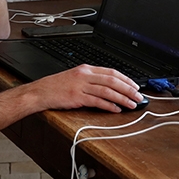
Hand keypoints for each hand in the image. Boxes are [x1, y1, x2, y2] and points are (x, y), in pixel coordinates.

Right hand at [29, 64, 143, 112]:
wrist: (39, 92)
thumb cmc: (55, 87)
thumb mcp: (74, 78)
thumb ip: (90, 80)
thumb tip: (109, 87)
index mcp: (85, 69)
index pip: (111, 72)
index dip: (126, 79)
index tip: (135, 86)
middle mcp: (84, 75)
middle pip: (113, 81)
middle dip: (129, 89)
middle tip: (139, 96)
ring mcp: (80, 86)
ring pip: (108, 91)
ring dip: (123, 98)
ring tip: (132, 104)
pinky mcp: (77, 97)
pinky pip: (97, 101)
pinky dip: (109, 106)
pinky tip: (116, 109)